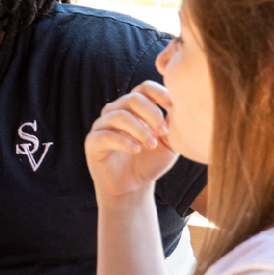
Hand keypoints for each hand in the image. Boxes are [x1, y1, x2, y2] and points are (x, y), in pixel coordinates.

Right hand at [86, 80, 180, 198]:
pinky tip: (136, 150)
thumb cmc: (150, 161)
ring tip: (151, 145)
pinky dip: (124, 141)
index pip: (144, 88)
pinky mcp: (93, 142)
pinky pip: (106, 135)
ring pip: (119, 115)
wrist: (133, 186)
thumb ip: (173, 123)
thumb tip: (181, 105)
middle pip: (133, 99)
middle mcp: (116, 112)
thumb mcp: (168, 141)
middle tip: (163, 132)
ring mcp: (102, 126)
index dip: (159, 92)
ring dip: (139, 129)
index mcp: (135, 108)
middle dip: (152, 114)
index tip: (172, 106)